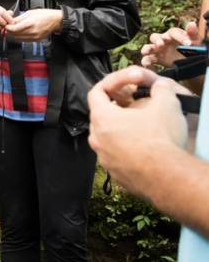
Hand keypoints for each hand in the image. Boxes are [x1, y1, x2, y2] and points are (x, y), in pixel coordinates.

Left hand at [5, 9, 62, 41]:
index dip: (7, 28)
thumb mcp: (29, 13)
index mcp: (30, 23)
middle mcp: (32, 32)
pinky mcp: (36, 40)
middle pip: (14, 35)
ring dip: (14, 34)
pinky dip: (20, 36)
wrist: (55, 20)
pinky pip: (24, 40)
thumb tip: (10, 22)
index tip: (6, 25)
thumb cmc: (44, 14)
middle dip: (10, 31)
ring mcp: (34, 37)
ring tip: (15, 29)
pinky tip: (21, 31)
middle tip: (9, 27)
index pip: (14, 29)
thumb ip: (19, 18)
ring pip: (18, 38)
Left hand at [88, 67, 188, 196]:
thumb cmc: (161, 139)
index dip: (108, 85)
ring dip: (120, 132)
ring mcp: (103, 158)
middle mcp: (96, 138)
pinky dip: (126, 151)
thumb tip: (159, 86)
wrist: (167, 177)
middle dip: (116, 110)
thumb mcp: (166, 104)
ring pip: (107, 139)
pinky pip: (116, 157)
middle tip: (135, 107)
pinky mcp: (114, 174)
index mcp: (102, 118)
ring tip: (141, 130)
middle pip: (100, 117)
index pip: (95, 93)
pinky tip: (144, 151)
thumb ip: (160, 89)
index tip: (121, 85)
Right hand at [140, 22, 199, 67]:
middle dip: (157, 41)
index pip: (173, 32)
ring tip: (145, 52)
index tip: (188, 44)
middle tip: (161, 45)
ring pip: (148, 47)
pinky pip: (148, 59)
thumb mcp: (194, 40)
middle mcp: (163, 40)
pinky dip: (145, 62)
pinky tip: (147, 65)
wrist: (189, 60)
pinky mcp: (156, 59)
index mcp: (172, 34)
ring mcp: (158, 50)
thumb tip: (192, 24)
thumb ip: (192, 33)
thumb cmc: (191, 47)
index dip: (180, 37)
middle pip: (155, 37)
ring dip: (146, 49)